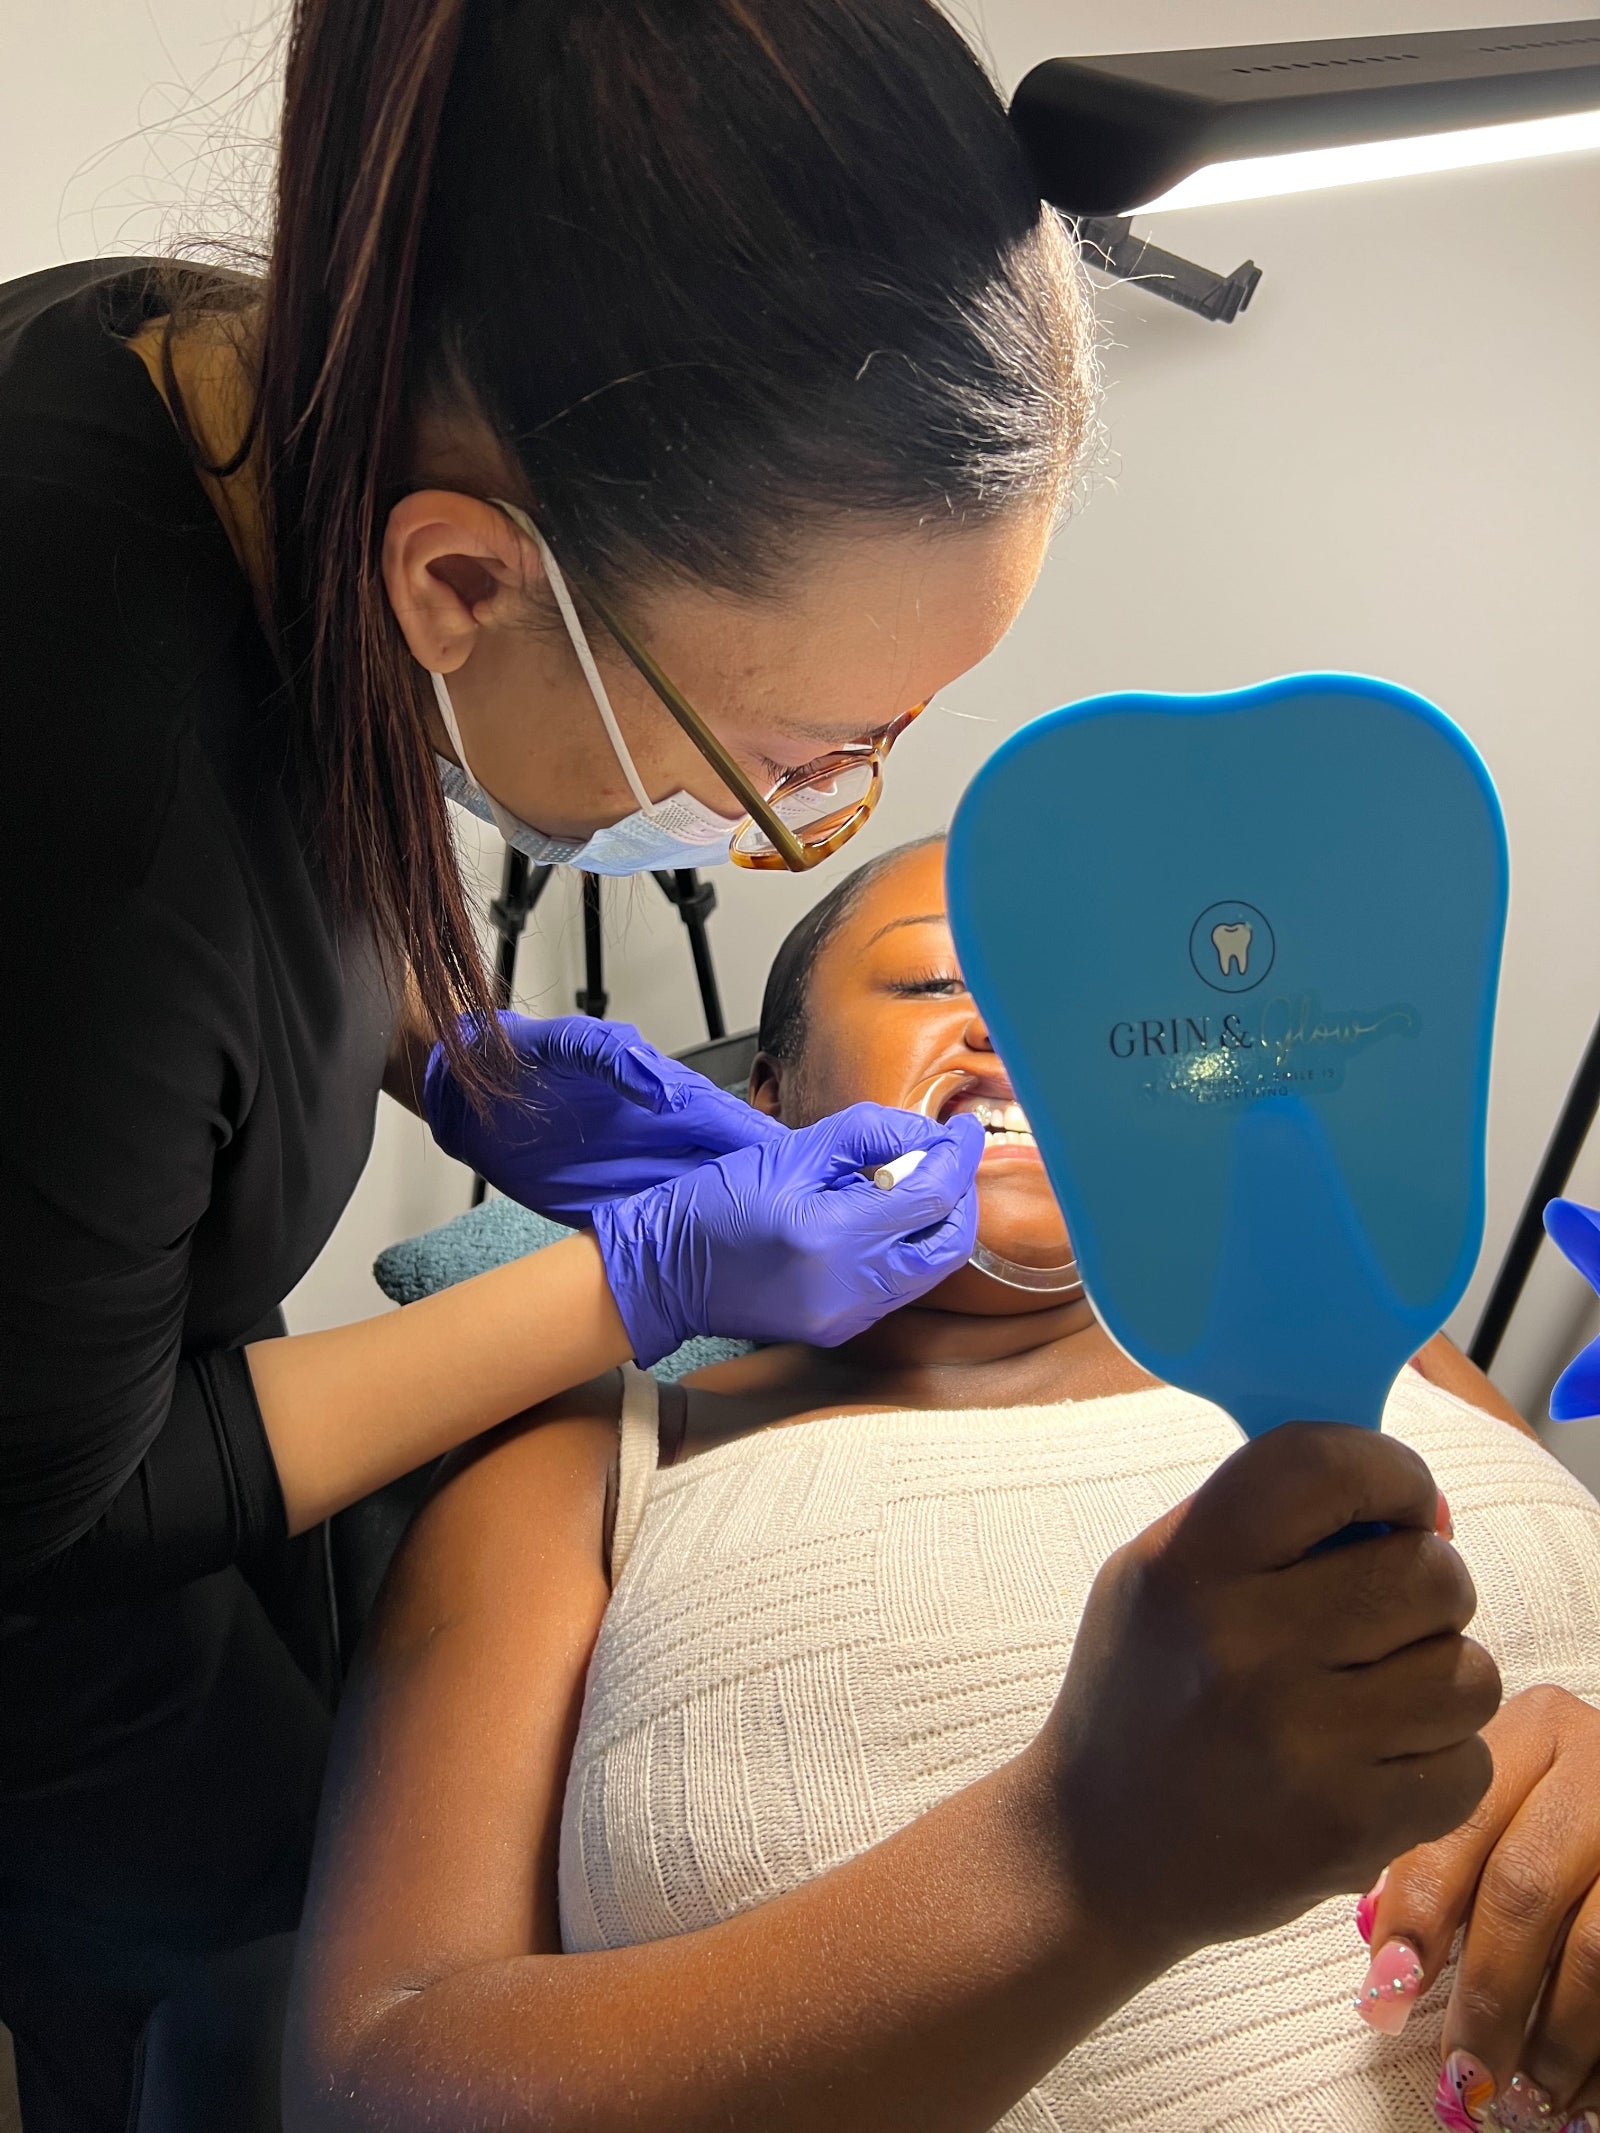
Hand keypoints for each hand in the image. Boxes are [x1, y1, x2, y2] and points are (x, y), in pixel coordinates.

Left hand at [422, 1014, 782, 1225]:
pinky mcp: (620, 1206)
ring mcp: (648, 1174)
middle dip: (775, 1196)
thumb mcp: (569, 1047)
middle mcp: (669, 1138)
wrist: (472, 1099)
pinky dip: (697, 1250)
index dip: (772, 1150)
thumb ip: (619, 1060)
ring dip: (744, 1229)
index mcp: (669, 1096)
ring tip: (785, 1257)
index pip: (733, 1126)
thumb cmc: (523, 1059)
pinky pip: (669, 1230)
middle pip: (736, 1172)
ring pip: (711, 1205)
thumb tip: (667, 1089)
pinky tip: (722, 1272)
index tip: (811, 1172)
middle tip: (817, 1227)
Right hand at [591, 1103, 982, 1362]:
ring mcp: (846, 1317)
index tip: (963, 1132)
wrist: (664, 1271)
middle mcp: (848, 1288)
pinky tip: (876, 1222)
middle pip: (948, 1245)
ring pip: (928, 1271)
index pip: (932, 1197)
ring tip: (902, 1185)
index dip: (957, 1158)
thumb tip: (923, 1133)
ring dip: (931, 1225)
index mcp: (833, 1236)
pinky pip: (897, 1289)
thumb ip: (866, 1135)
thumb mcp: (790, 1151)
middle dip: (957, 1198)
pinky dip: (903, 1251)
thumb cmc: (713, 1206)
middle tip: (943, 1159)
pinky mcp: (839, 1330)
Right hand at [1037, 1423, 1498, 1975]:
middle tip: (1385, 1612)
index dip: (1389, 1469)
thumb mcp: (1159, 1572)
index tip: (1399, 1504)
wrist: (1096, 1852)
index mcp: (1190, 1565)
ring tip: (1381, 1691)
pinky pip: (1469, 1764)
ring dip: (1441, 1676)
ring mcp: (1301, 1743)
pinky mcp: (1347, 1829)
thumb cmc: (1145, 1690)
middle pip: (1430, 1571)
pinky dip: (1440, 1761)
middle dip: (1429, 1585)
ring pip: (1469, 1671)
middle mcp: (1244, 1646)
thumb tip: (1421, 1505)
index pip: (1325, 1464)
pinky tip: (1378, 1759)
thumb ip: (1268, 1516)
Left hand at [1359, 1686, 1599, 2130]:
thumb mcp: (1504, 1802)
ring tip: (1524, 2091)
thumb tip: (1386, 1972)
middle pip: (1526, 1888)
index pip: (1460, 1823)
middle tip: (1462, 2069)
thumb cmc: (1555, 1813)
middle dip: (1489, 1993)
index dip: (1420, 1914)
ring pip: (1597, 1947)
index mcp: (1533, 1730)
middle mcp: (1598, 1763)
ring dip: (1556, 2037)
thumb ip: (1444, 1859)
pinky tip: (1579, 2087)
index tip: (1388, 1992)